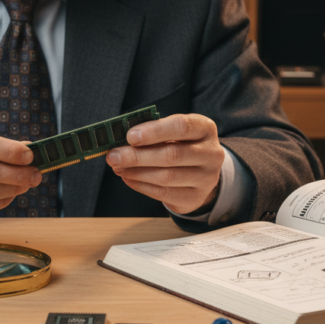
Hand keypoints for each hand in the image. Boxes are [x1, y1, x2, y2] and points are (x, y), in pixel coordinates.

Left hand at [106, 114, 224, 214]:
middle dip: (138, 156)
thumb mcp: (173, 133)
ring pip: (166, 177)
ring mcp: (206, 178)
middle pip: (172, 155)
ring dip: (136, 172)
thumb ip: (152, 132)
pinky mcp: (194, 197)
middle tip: (114, 155)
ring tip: (118, 167)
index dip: (154, 131)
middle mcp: (211, 153)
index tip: (130, 136)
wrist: (200, 173)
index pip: (182, 126)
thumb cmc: (181, 145)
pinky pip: (163, 193)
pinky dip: (141, 185)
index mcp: (205, 129)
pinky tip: (127, 178)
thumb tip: (121, 141)